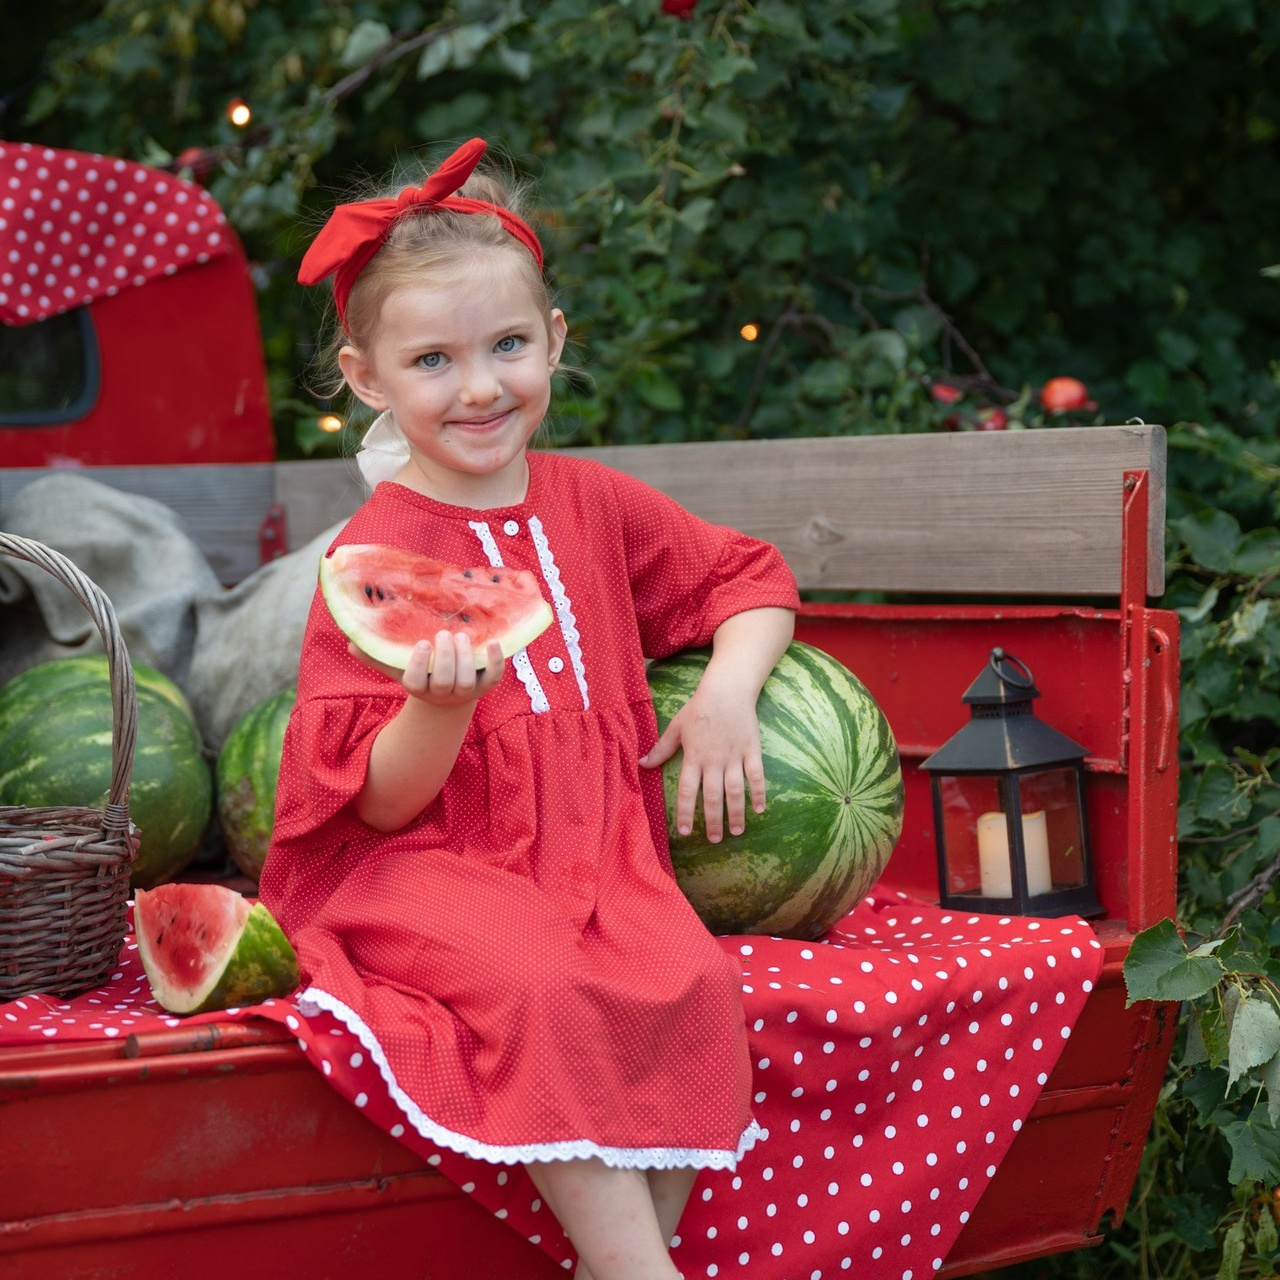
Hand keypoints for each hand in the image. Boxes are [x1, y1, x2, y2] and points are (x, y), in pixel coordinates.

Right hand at [349, 631, 505, 705]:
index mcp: (419, 687)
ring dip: (466, 659)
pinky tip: (494, 642)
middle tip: (444, 634)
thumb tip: (350, 642)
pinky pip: (494, 678)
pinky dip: (496, 661)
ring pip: (466, 681)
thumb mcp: (399, 666)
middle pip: (443, 682)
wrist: (450, 695)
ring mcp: (465, 692)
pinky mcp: (486, 686)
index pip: (415, 682)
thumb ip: (378, 655)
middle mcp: (442, 693)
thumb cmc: (421, 673)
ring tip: (462, 636)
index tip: (421, 643)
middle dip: (444, 659)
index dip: (419, 665)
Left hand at [640, 669, 765, 842]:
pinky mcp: (751, 750)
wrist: (727, 690)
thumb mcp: (676, 727)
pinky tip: (761, 809)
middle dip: (712, 821)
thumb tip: (642, 763)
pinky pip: (756, 775)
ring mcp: (734, 756)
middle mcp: (713, 760)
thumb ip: (661, 749)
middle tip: (714, 840)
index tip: (685, 832)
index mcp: (693, 757)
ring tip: (737, 831)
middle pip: (712, 796)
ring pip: (735, 790)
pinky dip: (760, 792)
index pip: (686, 791)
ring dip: (736, 812)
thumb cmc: (698, 708)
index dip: (685, 812)